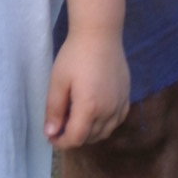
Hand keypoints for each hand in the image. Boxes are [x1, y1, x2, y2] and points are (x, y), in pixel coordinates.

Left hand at [44, 27, 130, 149]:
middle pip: (91, 137)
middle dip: (74, 138)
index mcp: (89, 108)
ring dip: (89, 133)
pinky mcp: (126, 96)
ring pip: (105, 132)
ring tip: (75, 122)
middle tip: (60, 127)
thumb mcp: (58, 81)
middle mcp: (108, 110)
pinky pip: (117, 121)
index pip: (76, 139)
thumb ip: (54, 110)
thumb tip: (51, 133)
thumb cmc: (75, 55)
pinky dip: (105, 125)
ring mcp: (120, 104)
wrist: (100, 35)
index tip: (51, 137)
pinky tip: (95, 115)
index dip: (62, 143)